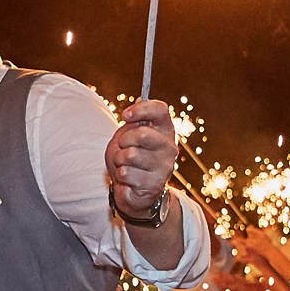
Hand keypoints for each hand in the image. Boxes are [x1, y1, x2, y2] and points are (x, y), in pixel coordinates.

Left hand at [107, 99, 179, 219]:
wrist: (133, 192)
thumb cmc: (130, 159)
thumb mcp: (128, 136)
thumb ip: (134, 120)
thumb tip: (141, 98)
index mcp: (165, 131)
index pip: (160, 110)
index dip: (141, 109)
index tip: (125, 115)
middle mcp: (169, 148)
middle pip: (142, 133)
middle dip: (124, 140)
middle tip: (123, 147)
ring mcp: (164, 167)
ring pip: (131, 155)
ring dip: (120, 159)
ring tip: (125, 164)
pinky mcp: (154, 184)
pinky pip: (126, 172)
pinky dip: (120, 175)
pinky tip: (128, 178)